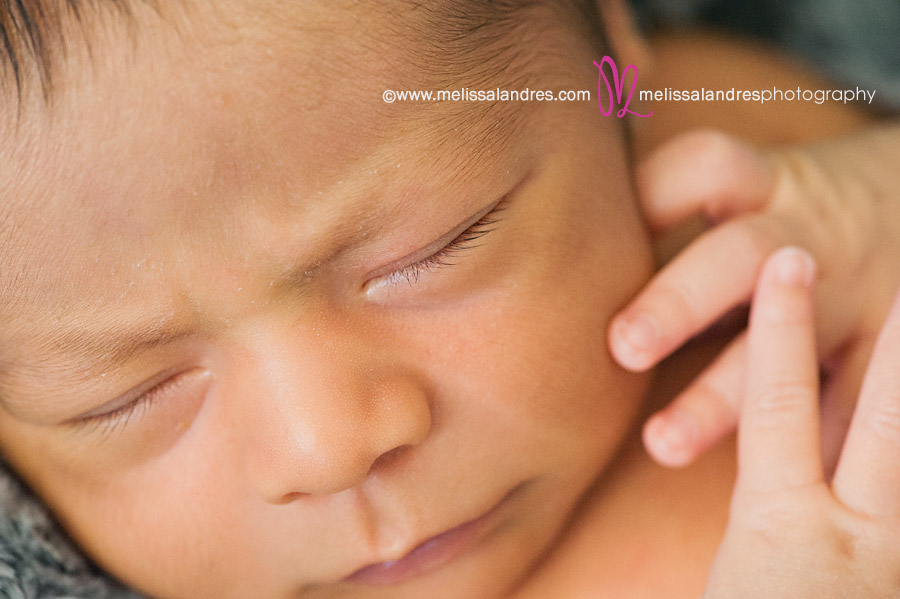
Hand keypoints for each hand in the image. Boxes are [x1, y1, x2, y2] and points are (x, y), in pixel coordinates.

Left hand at [608, 125, 899, 467]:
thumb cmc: (797, 207)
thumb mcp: (751, 183)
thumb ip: (673, 200)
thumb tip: (569, 218)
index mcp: (765, 186)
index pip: (703, 167)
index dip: (647, 195)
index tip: (586, 238)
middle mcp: (804, 235)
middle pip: (738, 258)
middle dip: (678, 300)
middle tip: (624, 345)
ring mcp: (852, 295)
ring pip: (789, 346)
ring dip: (724, 398)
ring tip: (661, 444)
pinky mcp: (882, 350)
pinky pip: (850, 402)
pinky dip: (814, 439)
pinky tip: (769, 481)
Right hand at [703, 246, 899, 597]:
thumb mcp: (722, 582)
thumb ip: (740, 527)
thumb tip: (734, 463)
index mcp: (782, 532)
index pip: (777, 403)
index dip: (779, 326)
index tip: (787, 262)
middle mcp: (858, 540)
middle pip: (884, 417)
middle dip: (897, 343)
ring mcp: (897, 562)